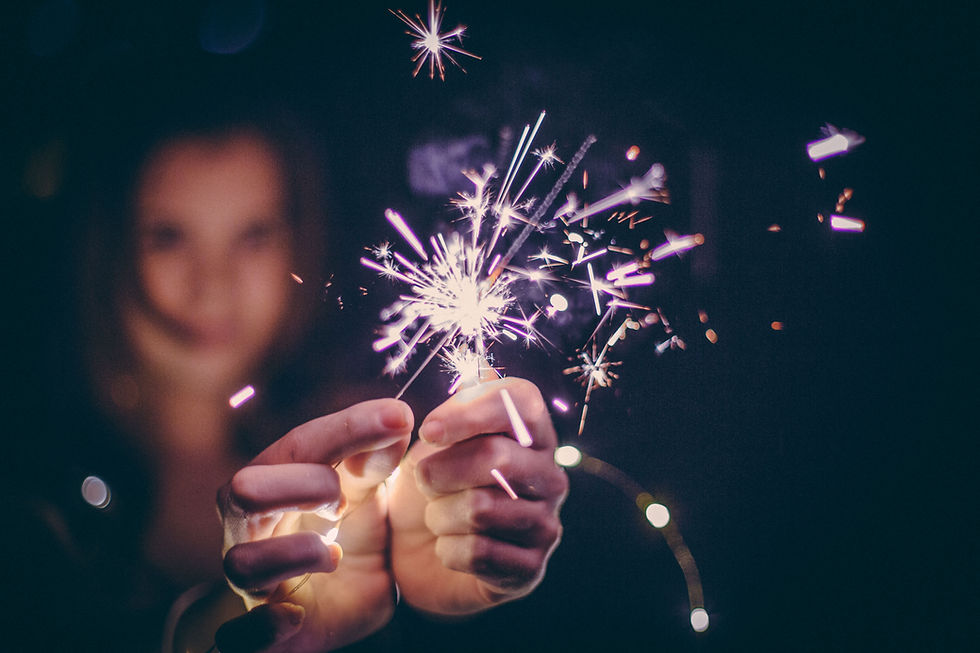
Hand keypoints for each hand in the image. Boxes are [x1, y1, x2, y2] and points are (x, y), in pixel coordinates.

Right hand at [214, 399, 412, 652]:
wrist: (338, 611)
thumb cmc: (346, 539)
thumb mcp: (368, 497)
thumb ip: (376, 461)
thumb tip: (396, 418)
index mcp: (278, 483)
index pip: (302, 444)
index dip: (348, 428)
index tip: (399, 417)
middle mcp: (253, 528)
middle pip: (244, 489)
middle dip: (299, 485)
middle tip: (343, 499)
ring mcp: (253, 582)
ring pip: (242, 562)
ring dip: (291, 554)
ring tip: (333, 555)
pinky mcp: (257, 635)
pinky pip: (239, 635)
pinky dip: (263, 626)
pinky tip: (294, 616)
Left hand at [387, 377, 568, 615]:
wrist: (414, 558)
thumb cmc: (425, 489)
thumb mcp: (423, 443)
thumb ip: (453, 404)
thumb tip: (482, 368)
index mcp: (531, 434)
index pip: (522, 400)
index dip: (471, 410)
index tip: (429, 431)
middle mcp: (549, 474)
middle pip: (495, 456)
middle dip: (439, 470)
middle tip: (423, 481)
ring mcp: (545, 523)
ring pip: (482, 508)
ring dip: (438, 514)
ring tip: (436, 517)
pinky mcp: (530, 569)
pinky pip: (480, 552)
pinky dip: (448, 550)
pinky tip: (448, 548)